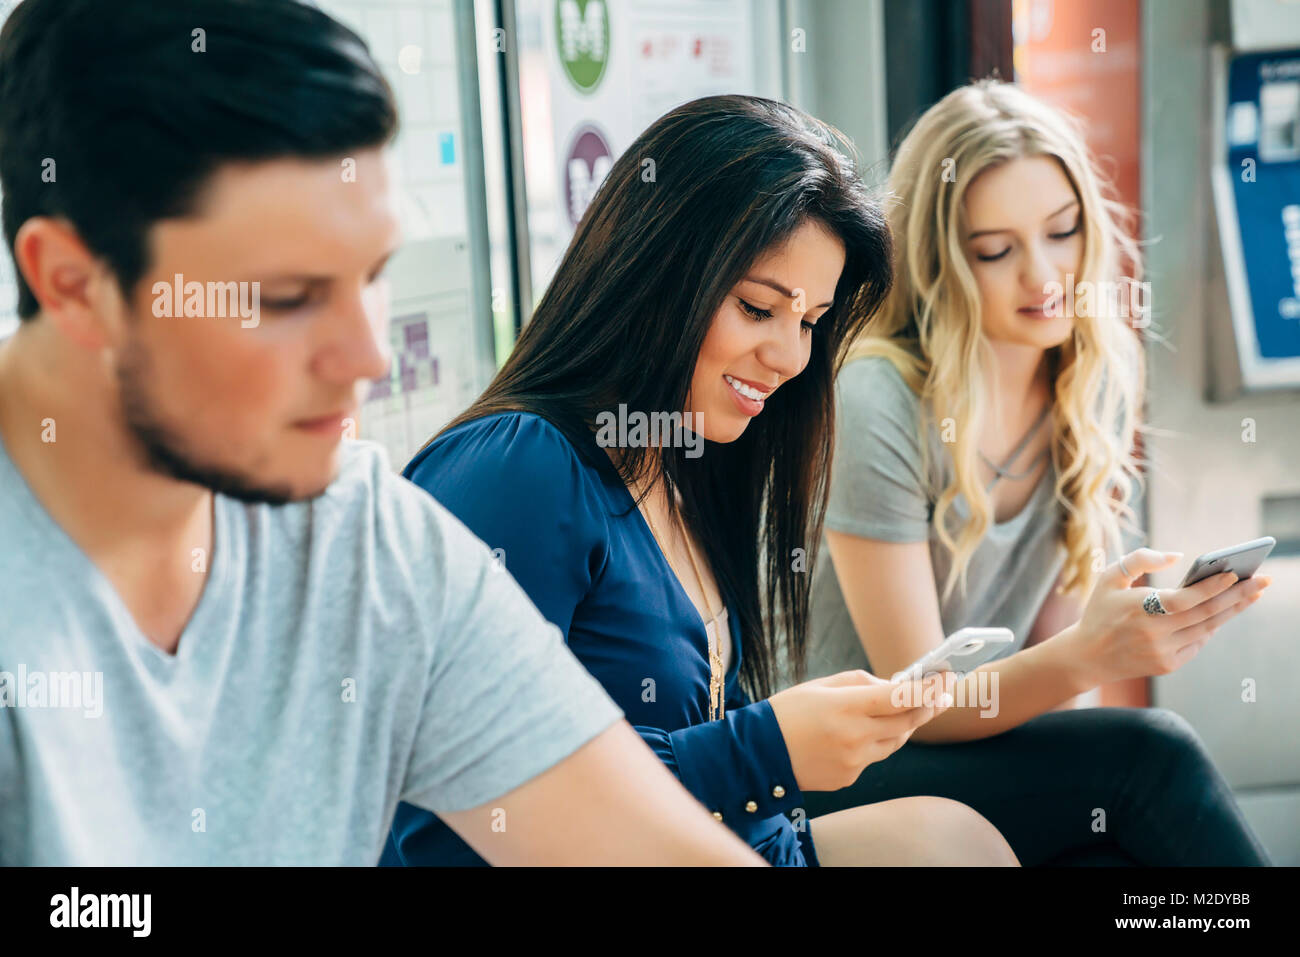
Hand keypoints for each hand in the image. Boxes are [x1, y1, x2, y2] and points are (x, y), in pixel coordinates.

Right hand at [767, 669, 956, 791]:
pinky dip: (875, 742)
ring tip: (908, 710)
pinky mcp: (849, 778)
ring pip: (896, 742)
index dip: (928, 688)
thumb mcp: (820, 686)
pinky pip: (873, 757)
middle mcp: (855, 736)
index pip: (900, 697)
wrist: (758, 754)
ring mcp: (854, 761)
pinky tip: (861, 734)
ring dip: (905, 725)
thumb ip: (860, 683)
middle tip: (944, 693)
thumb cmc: (787, 712)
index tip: (944, 678)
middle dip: (930, 706)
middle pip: (907, 721)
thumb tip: (891, 687)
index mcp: (846, 707)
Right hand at [1067, 548, 1271, 685]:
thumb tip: (1175, 556)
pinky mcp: (1168, 665)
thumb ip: (1139, 560)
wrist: (1086, 656)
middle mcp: (1154, 634)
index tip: (1235, 573)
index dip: (1212, 587)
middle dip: (1237, 596)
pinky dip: (1212, 626)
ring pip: (1207, 628)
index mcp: (1140, 610)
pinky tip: (1223, 613)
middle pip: (1206, 613)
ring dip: (1232, 610)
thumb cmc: (1100, 611)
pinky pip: (1198, 643)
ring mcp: (1163, 652)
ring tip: (1252, 594)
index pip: (1186, 599)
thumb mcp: (1109, 578)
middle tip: (1262, 580)